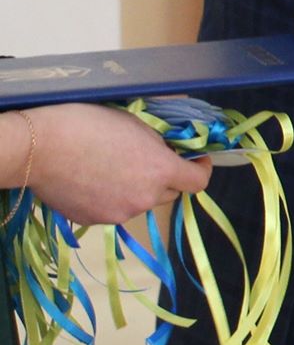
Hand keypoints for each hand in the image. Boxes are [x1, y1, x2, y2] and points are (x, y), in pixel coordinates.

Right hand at [10, 104, 214, 226]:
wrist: (40, 147)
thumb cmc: (89, 124)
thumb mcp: (136, 123)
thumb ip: (160, 142)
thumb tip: (171, 147)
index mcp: (160, 171)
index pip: (199, 182)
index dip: (202, 169)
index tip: (196, 159)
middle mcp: (144, 198)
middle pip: (169, 193)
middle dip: (165, 178)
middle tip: (147, 159)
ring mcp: (118, 213)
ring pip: (139, 202)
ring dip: (136, 188)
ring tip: (111, 166)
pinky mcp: (93, 221)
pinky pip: (112, 209)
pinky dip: (110, 197)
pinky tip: (91, 178)